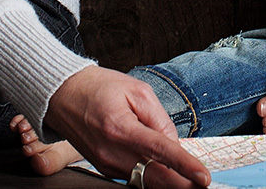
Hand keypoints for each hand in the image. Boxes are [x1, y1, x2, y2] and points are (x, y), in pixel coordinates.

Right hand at [45, 65, 209, 188]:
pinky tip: (159, 163)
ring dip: (167, 178)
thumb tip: (174, 146)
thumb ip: (160, 119)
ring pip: (146, 180)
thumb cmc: (99, 87)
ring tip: (184, 171)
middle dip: (181, 184)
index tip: (203, 177)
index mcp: (120, 128)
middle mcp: (111, 152)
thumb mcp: (136, 91)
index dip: (184, 166)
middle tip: (200, 184)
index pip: (160, 151)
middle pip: (154, 178)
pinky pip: (134, 176)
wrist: (63, 94)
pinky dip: (150, 172)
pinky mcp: (104, 168)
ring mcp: (106, 164)